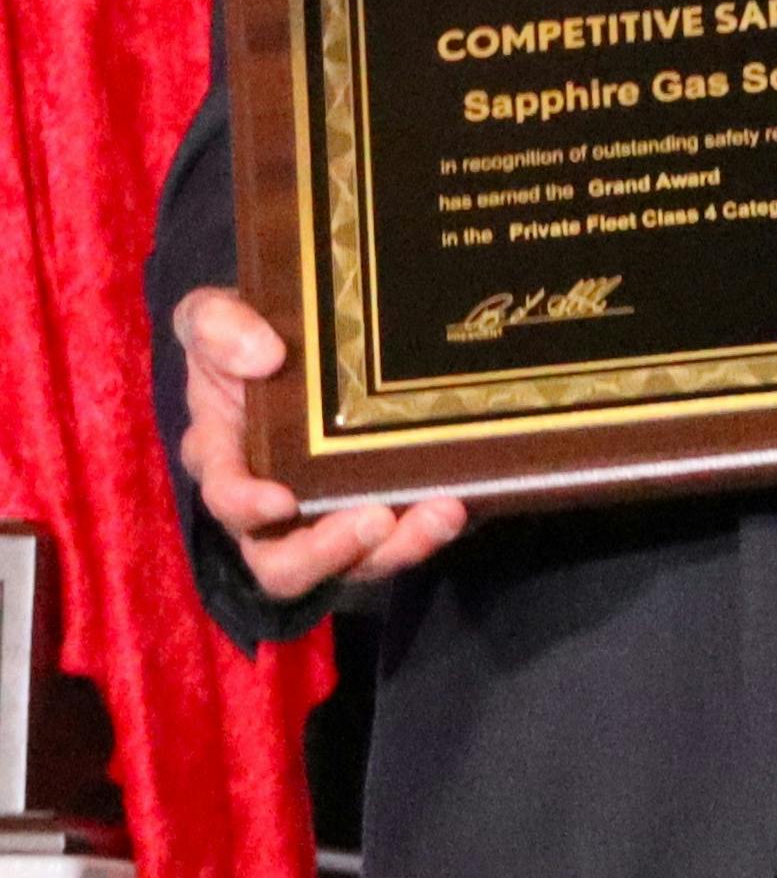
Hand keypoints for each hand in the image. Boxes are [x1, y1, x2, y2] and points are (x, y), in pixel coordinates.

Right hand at [173, 287, 465, 602]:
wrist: (307, 330)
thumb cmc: (248, 334)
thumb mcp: (215, 316)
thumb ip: (216, 326)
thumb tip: (263, 354)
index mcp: (227, 457)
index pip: (228, 498)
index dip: (246, 507)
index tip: (280, 501)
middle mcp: (272, 502)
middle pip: (283, 562)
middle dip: (328, 552)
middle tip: (376, 521)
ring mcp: (330, 511)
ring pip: (352, 561)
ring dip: (399, 547)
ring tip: (442, 513)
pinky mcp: (384, 505)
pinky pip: (403, 538)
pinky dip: (430, 529)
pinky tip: (461, 502)